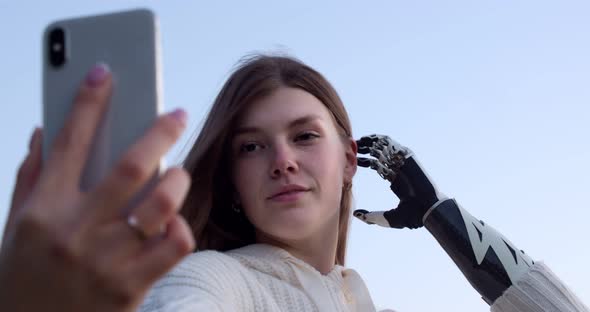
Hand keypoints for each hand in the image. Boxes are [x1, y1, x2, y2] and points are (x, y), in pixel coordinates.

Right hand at [0, 64, 193, 311]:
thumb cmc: (24, 275)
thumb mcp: (15, 225)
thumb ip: (30, 177)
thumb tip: (44, 131)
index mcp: (44, 209)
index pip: (68, 141)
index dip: (88, 103)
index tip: (104, 73)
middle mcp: (76, 230)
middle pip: (130, 166)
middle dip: (160, 131)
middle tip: (177, 114)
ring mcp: (106, 260)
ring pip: (161, 204)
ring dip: (179, 180)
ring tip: (180, 173)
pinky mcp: (131, 286)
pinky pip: (174, 244)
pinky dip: (181, 226)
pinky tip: (174, 222)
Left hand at [353, 134, 445, 228]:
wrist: (427, 209)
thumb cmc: (411, 216)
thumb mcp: (386, 218)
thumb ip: (370, 216)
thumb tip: (356, 214)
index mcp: (395, 180)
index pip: (377, 165)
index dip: (365, 161)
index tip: (354, 159)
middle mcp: (398, 169)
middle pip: (379, 154)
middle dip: (366, 149)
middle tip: (352, 147)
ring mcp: (402, 163)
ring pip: (384, 147)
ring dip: (370, 143)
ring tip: (357, 142)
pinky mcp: (407, 157)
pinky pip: (391, 144)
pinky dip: (379, 140)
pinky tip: (368, 140)